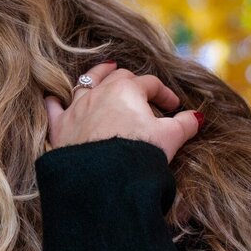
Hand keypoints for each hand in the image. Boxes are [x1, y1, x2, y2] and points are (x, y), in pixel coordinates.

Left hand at [44, 62, 202, 161]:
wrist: (103, 179)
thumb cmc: (138, 155)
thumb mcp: (169, 138)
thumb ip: (185, 124)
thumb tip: (196, 118)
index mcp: (126, 91)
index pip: (149, 84)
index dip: (164, 93)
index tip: (173, 107)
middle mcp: (98, 93)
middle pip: (117, 78)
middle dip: (133, 82)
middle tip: (143, 92)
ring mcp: (76, 108)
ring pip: (85, 83)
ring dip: (97, 77)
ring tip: (106, 72)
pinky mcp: (60, 127)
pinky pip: (54, 107)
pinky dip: (56, 102)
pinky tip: (56, 98)